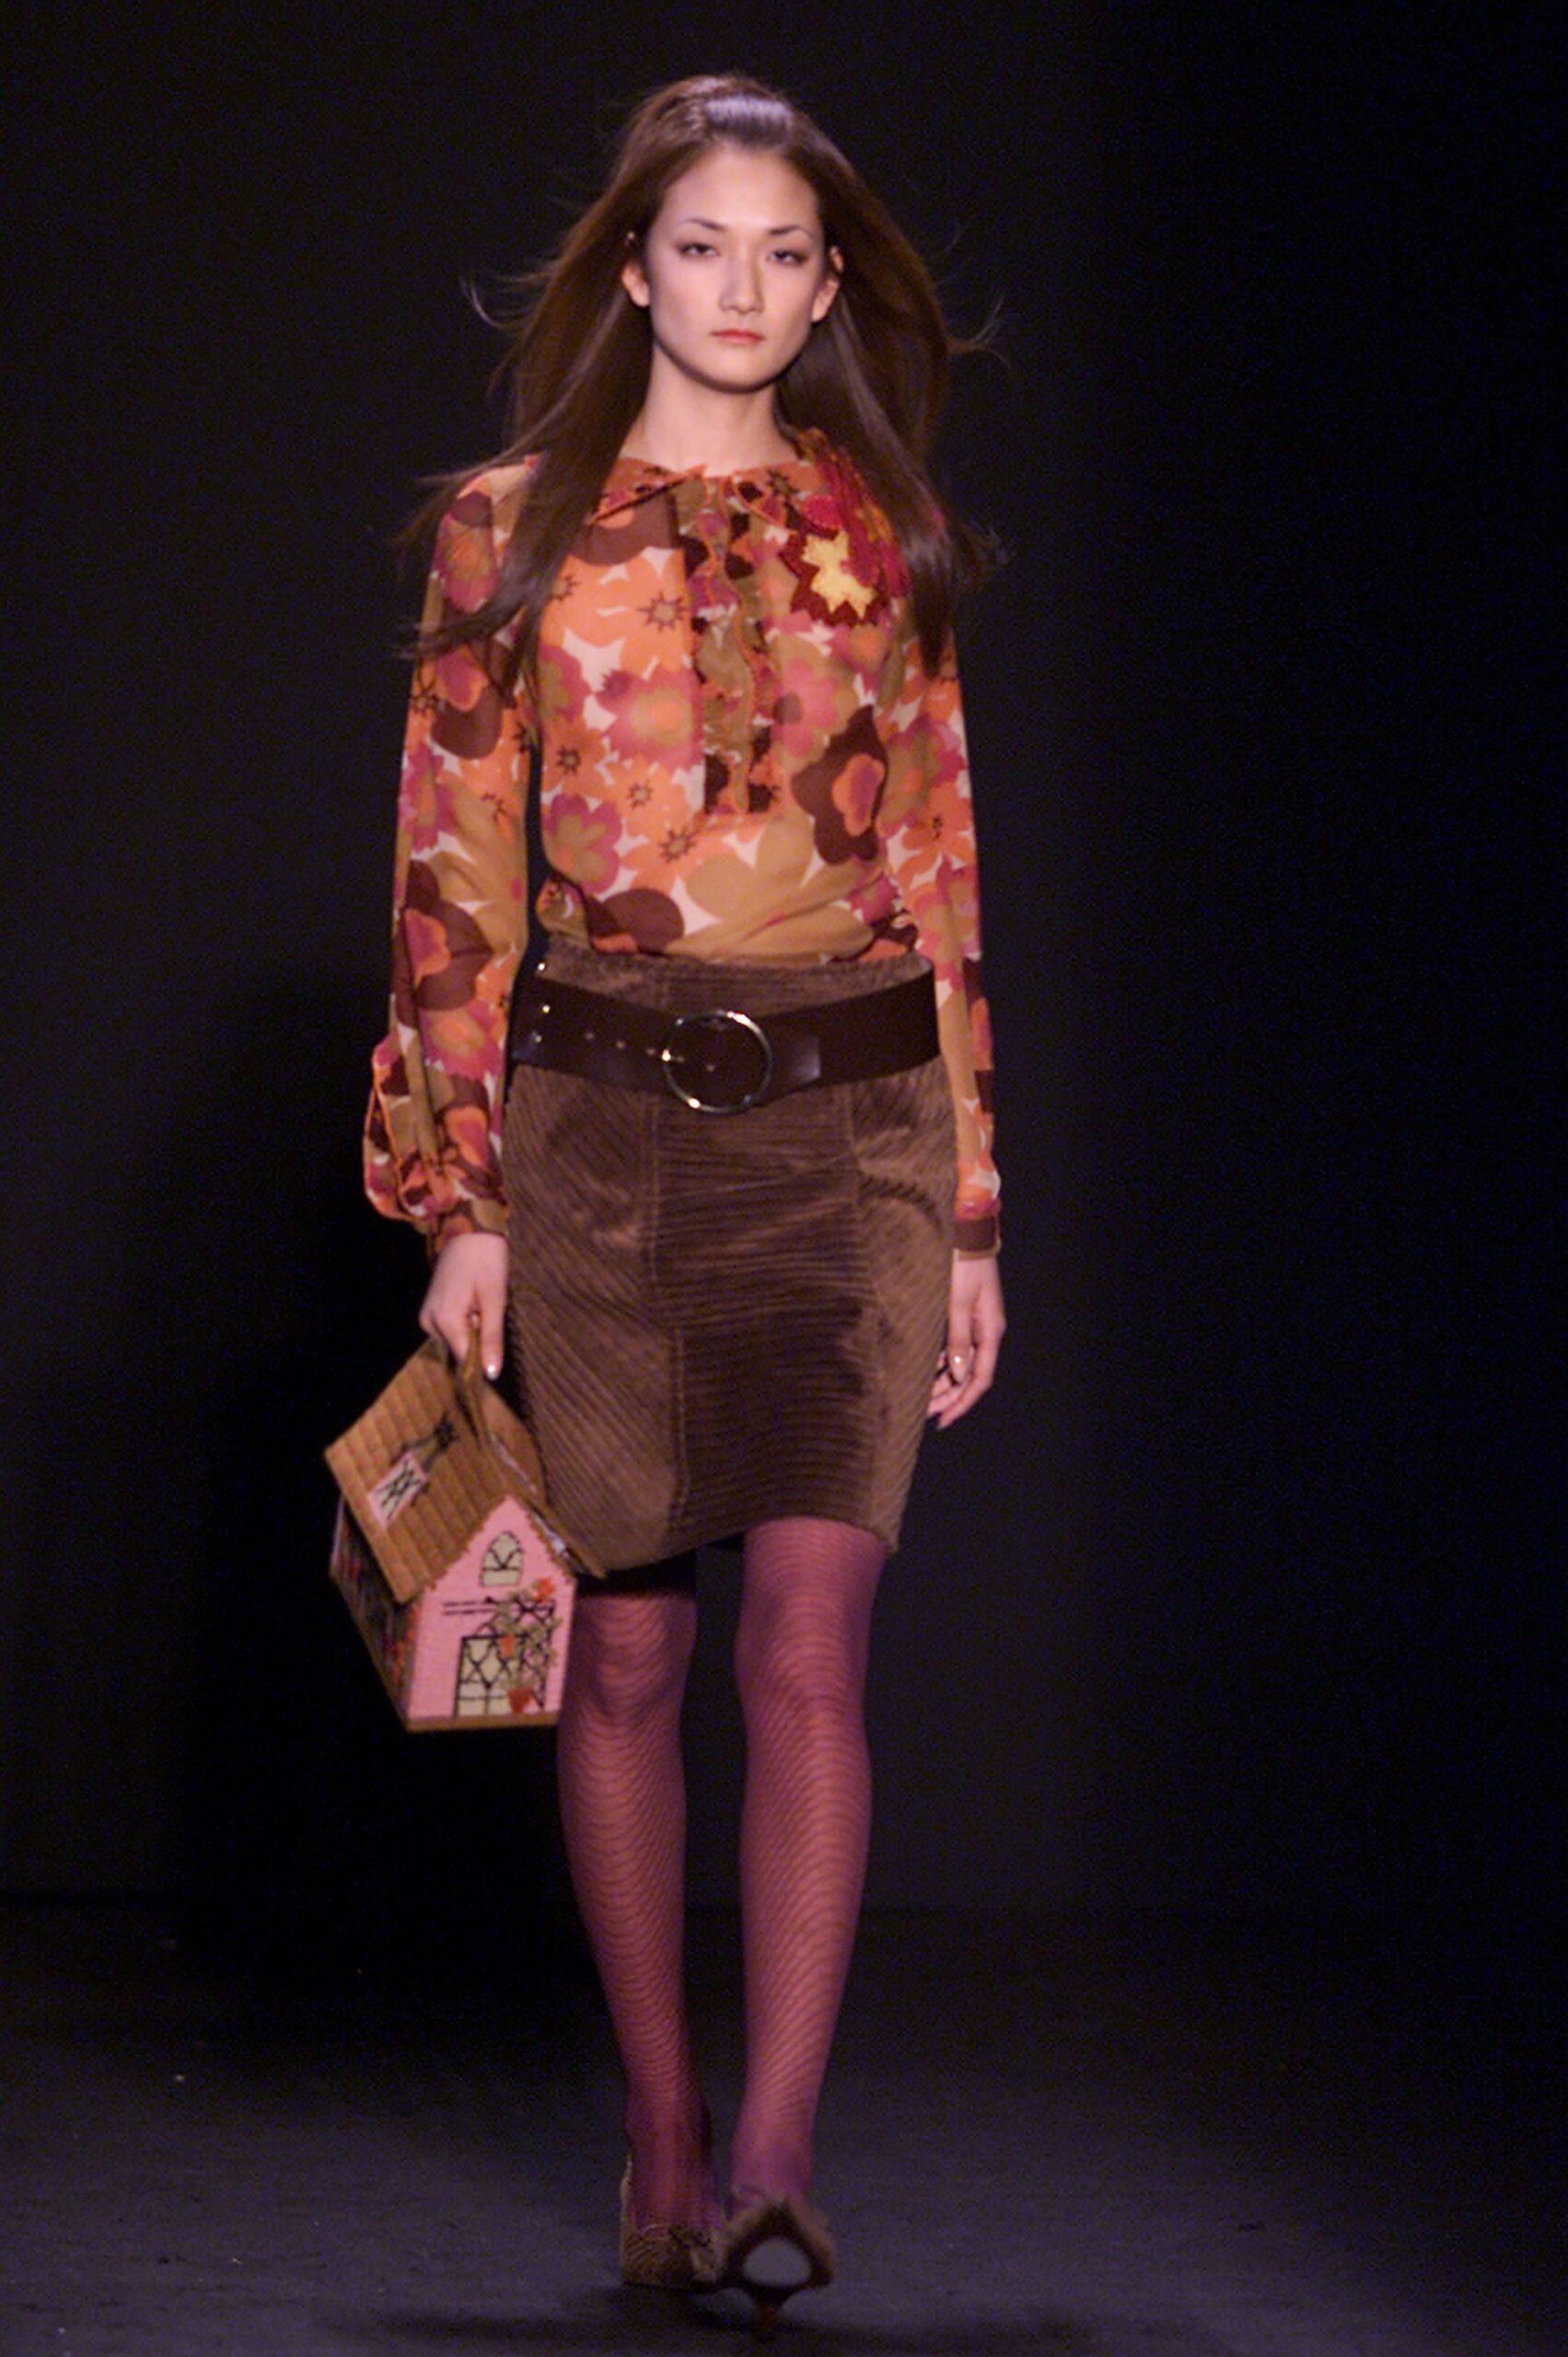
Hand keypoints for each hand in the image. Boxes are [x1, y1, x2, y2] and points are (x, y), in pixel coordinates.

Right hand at [418, 1231, 509, 1377]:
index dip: (484, 1357)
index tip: (498, 1341)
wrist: (468, 1227)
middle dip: (479, 1338)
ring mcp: (427, 1316)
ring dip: (473, 1329)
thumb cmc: (486, 1259)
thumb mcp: (495, 1299)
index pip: (465, 1359)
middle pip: (460, 1349)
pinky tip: (472, 1300)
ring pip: (457, 1339)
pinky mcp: (430, 1310)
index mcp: (444, 1321)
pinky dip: (466, 1321)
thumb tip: (491, 1374)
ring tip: (480, 1301)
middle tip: (488, 1308)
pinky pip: (451, 1328)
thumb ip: (491, 1338)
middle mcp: (429, 1322)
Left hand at [928, 1253, 1004, 1427]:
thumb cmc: (962, 1262)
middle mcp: (986, 1331)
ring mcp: (976, 1323)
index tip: (942, 1420)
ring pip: (961, 1364)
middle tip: (926, 1415)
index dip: (961, 1402)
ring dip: (943, 1383)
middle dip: (949, 1397)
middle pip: (970, 1375)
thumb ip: (958, 1338)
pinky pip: (955, 1348)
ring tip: (922, 1399)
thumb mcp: (958, 1302)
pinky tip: (926, 1373)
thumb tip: (956, 1373)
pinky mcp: (965, 1315)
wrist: (967, 1231)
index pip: (980, 1378)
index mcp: (990, 1330)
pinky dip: (941, 1363)